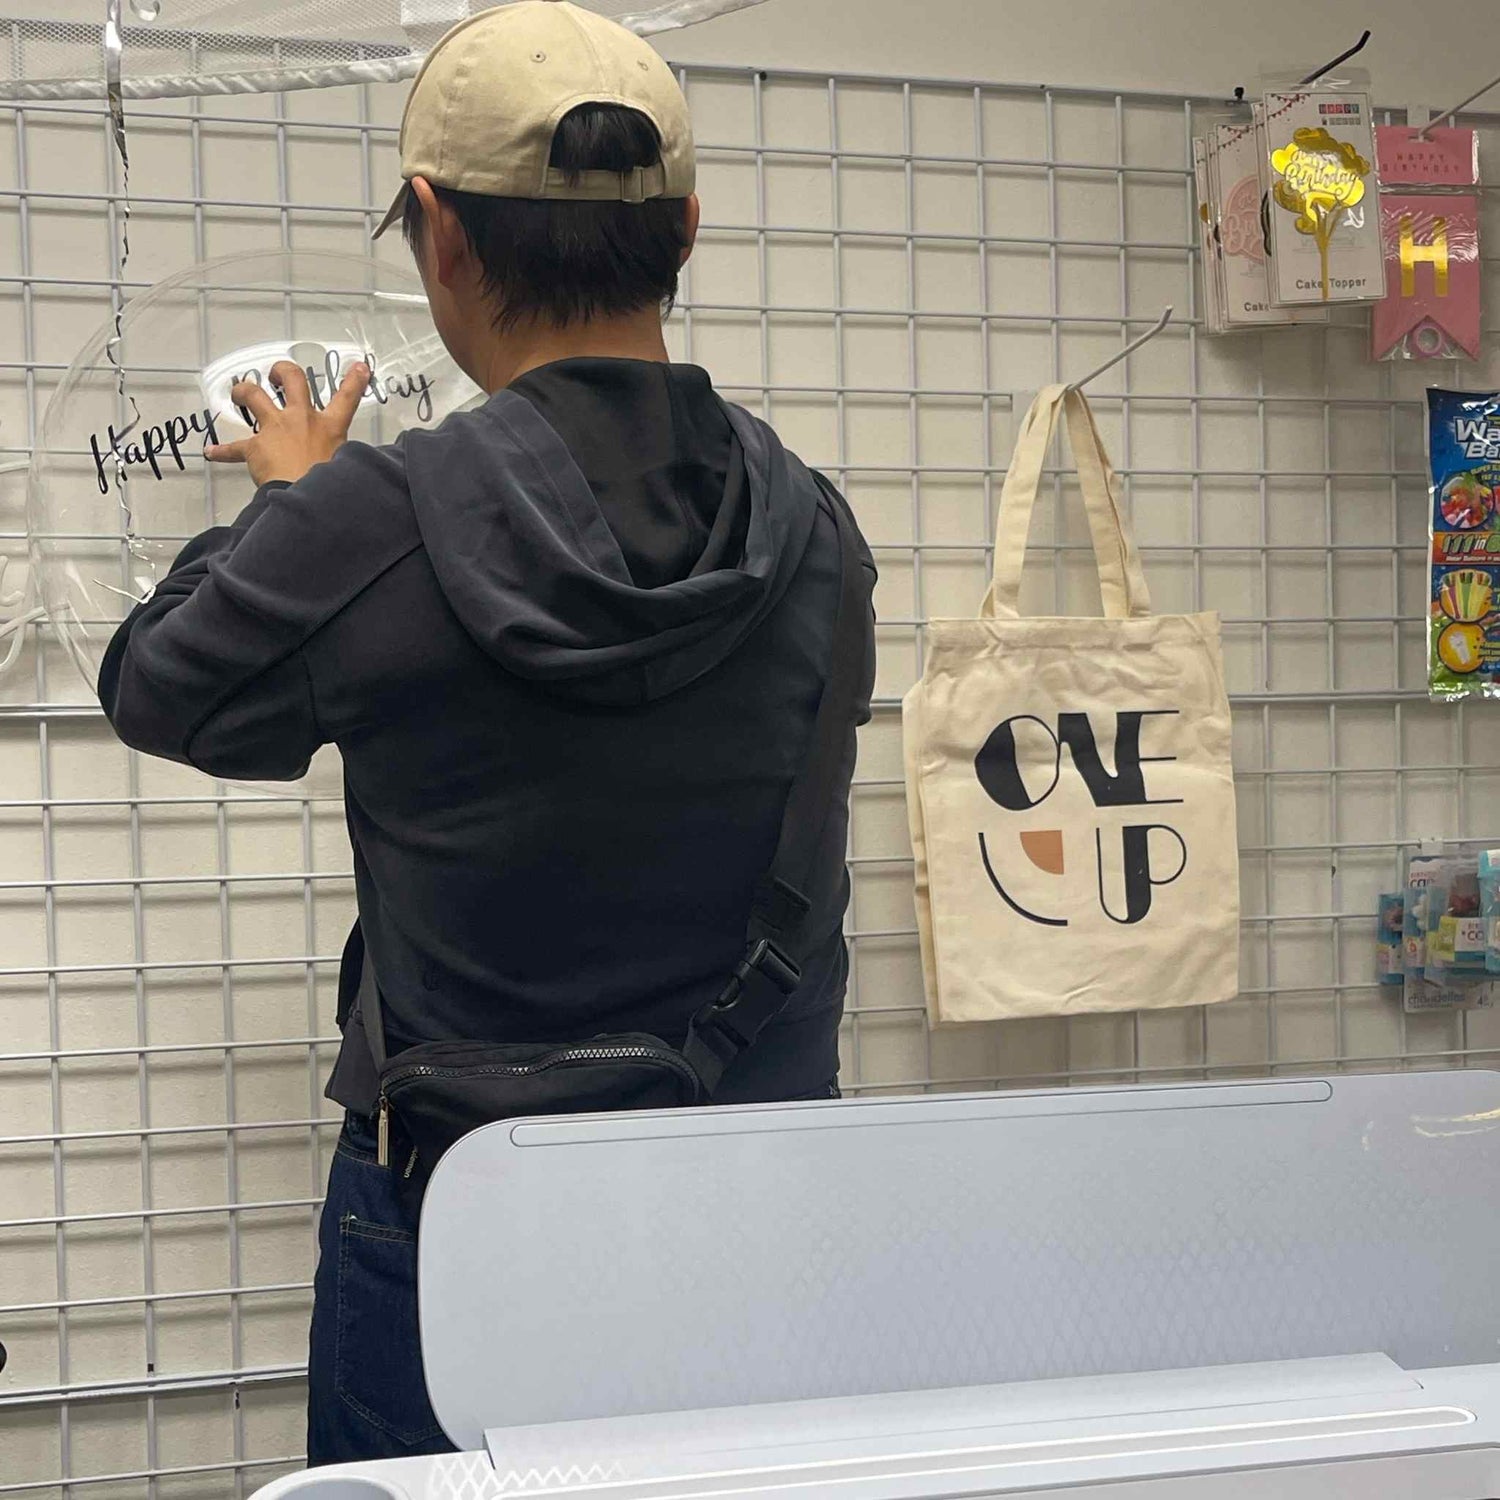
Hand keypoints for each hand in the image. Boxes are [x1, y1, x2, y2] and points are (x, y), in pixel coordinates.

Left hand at [206, 358, 368, 485]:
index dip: (354, 380)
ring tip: (239, 392)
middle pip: (294, 380)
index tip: (358, 368)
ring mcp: (277, 429)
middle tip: (278, 374)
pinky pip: (235, 449)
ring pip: (254, 396)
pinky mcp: (256, 447)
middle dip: (284, 372)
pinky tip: (213, 452)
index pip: (347, 398)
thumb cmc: (330, 489)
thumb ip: (343, 459)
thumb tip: (345, 466)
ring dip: (244, 391)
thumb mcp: (347, 467)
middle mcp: (302, 420)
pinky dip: (223, 451)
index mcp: (330, 427)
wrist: (310, 501)